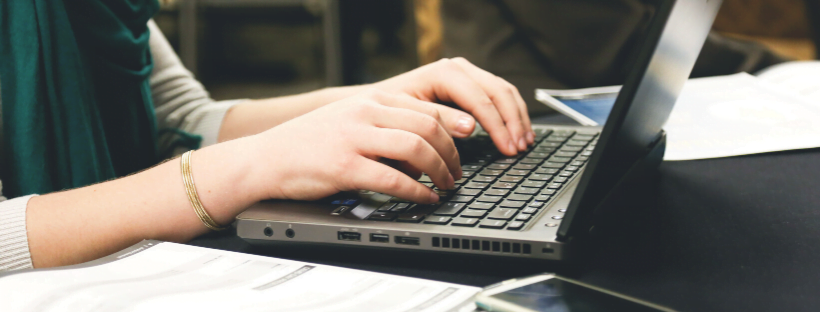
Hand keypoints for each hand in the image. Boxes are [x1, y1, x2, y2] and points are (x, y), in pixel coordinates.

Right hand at [246, 89, 462, 203]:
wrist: (265, 158)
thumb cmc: (308, 144)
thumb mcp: (349, 120)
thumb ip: (383, 126)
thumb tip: (425, 147)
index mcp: (369, 100)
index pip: (425, 108)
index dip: (453, 128)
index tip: (467, 143)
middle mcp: (364, 112)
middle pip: (427, 126)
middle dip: (451, 153)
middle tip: (458, 173)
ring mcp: (354, 138)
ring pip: (416, 148)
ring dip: (439, 170)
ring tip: (446, 186)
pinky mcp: (344, 166)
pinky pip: (393, 178)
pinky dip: (417, 191)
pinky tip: (425, 198)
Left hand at [373, 57, 534, 155]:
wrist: (375, 104)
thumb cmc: (388, 113)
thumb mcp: (409, 118)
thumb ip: (439, 121)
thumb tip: (471, 127)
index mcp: (444, 73)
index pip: (481, 99)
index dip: (498, 126)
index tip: (508, 148)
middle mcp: (458, 68)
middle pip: (498, 92)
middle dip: (512, 122)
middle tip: (519, 149)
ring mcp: (466, 74)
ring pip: (504, 91)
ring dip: (518, 118)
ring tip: (524, 143)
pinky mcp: (470, 84)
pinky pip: (500, 95)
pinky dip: (512, 114)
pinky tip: (518, 132)